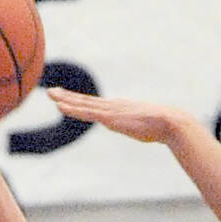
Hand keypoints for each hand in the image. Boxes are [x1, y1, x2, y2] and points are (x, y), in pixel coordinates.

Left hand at [46, 88, 192, 143]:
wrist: (170, 122)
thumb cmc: (162, 127)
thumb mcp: (147, 127)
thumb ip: (141, 127)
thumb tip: (148, 130)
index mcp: (120, 109)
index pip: (95, 105)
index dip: (80, 101)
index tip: (67, 98)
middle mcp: (112, 107)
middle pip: (85, 101)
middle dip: (67, 96)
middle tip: (51, 91)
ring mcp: (111, 111)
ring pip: (82, 105)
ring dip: (65, 100)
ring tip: (51, 96)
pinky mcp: (111, 118)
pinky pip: (86, 113)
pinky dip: (72, 109)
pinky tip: (60, 106)